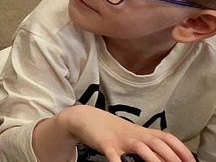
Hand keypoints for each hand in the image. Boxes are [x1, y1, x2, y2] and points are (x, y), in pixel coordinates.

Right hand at [61, 105, 193, 161]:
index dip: (181, 150)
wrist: (84, 117)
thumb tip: (166, 155)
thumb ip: (147, 142)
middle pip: (158, 144)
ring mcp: (120, 139)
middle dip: (172, 157)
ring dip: (153, 159)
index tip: (191, 161)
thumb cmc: (109, 129)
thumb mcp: (130, 133)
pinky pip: (114, 155)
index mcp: (142, 132)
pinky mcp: (105, 144)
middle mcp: (134, 135)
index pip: (167, 138)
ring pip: (141, 149)